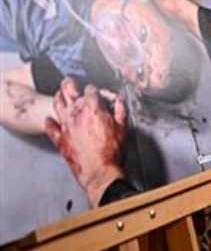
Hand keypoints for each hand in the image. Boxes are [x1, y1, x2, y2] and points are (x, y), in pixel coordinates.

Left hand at [44, 78, 127, 206]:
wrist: (100, 170)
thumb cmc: (112, 151)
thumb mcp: (123, 127)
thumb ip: (121, 110)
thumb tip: (120, 101)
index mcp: (93, 109)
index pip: (90, 91)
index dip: (93, 88)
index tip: (94, 90)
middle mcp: (76, 115)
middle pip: (69, 93)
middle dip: (69, 85)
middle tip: (68, 81)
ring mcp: (66, 126)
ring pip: (58, 106)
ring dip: (58, 97)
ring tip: (58, 93)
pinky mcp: (60, 139)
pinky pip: (50, 127)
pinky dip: (48, 122)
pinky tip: (48, 119)